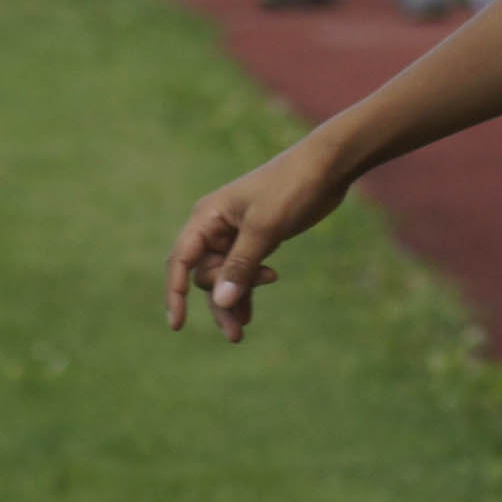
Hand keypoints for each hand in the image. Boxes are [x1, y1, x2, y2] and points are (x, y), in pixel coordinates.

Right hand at [166, 134, 351, 342]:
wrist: (326, 167)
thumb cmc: (291, 188)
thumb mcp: (265, 229)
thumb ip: (241, 266)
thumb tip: (220, 301)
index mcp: (208, 217)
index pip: (181, 260)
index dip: (175, 293)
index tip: (177, 324)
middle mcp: (215, 226)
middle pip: (204, 274)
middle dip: (220, 299)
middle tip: (241, 328)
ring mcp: (236, 234)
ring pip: (224, 277)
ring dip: (231, 302)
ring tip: (240, 334)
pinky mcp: (256, 240)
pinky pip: (242, 272)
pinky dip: (245, 291)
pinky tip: (249, 314)